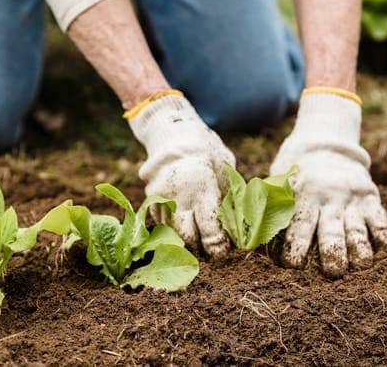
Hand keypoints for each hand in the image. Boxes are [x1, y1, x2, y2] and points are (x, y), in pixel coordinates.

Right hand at [127, 91, 233, 257]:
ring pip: (172, 233)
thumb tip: (236, 225)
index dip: (217, 247)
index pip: (209, 230)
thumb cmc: (207, 151)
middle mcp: (179, 197)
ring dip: (185, 241)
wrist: (173, 134)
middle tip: (210, 251)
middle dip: (199, 249)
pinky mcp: (150, 199)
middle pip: (187, 238)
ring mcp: (161, 199)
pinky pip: (162, 223)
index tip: (223, 251)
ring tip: (198, 241)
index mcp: (202, 189)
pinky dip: (173, 228)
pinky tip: (184, 224)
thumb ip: (227, 197)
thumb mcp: (225, 169)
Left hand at [270, 90, 386, 276]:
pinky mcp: (371, 198)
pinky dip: (384, 235)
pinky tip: (381, 248)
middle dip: (332, 254)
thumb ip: (268, 207)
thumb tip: (248, 239)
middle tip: (333, 273)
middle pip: (331, 231)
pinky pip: (382, 220)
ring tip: (359, 265)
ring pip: (358, 229)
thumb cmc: (294, 173)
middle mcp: (329, 196)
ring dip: (359, 251)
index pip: (299, 224)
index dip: (296, 247)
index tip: (293, 265)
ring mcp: (352, 198)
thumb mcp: (278, 182)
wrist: (326, 144)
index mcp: (303, 194)